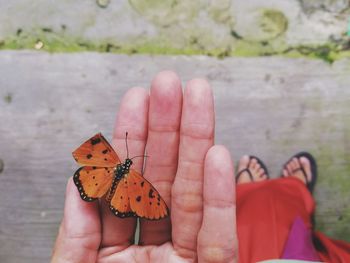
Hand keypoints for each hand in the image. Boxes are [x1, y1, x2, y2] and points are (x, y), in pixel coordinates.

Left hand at [52, 71, 237, 262]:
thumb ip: (76, 235)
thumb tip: (79, 181)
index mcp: (117, 249)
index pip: (125, 185)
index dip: (131, 139)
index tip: (137, 98)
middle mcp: (154, 248)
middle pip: (164, 180)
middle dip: (168, 129)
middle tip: (170, 84)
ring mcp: (184, 260)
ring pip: (193, 196)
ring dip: (198, 144)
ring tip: (198, 98)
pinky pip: (218, 239)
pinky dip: (219, 197)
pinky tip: (216, 154)